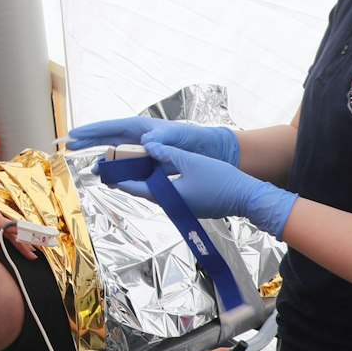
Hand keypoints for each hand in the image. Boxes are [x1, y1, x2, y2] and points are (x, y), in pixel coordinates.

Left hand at [0, 200, 38, 257]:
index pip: (12, 229)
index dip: (22, 239)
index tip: (31, 248)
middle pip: (14, 230)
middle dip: (25, 243)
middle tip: (33, 255)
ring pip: (11, 228)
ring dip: (20, 239)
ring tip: (31, 250)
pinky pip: (6, 226)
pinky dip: (13, 235)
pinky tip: (18, 241)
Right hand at [66, 116, 238, 164]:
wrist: (212, 152)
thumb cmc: (197, 139)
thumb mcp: (181, 135)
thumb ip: (164, 137)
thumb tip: (145, 142)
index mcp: (141, 127)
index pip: (110, 127)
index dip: (90, 131)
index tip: (73, 135)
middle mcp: (138, 137)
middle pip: (107, 139)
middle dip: (88, 143)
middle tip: (67, 147)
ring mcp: (142, 150)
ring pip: (115, 155)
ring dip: (103, 161)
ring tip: (93, 171)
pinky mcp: (148, 162)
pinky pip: (127, 166)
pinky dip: (117, 172)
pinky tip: (111, 178)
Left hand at [113, 140, 296, 236]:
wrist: (246, 197)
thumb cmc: (220, 180)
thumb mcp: (190, 161)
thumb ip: (167, 152)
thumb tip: (147, 144)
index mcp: (166, 196)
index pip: (134, 187)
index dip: (118, 178)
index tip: (105, 169)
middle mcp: (170, 204)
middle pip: (143, 190)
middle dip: (128, 178)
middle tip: (114, 165)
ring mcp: (180, 206)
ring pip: (155, 191)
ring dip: (143, 179)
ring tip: (131, 164)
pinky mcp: (190, 204)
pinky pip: (168, 192)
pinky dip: (158, 181)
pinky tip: (156, 170)